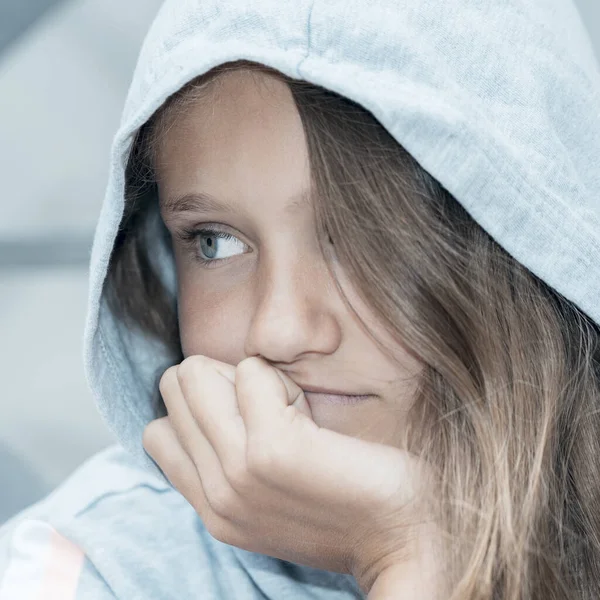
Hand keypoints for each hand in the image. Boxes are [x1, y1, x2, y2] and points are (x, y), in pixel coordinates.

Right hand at [143, 355, 435, 593]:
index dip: (202, 407)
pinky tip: (310, 412)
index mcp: (211, 506)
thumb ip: (228, 458)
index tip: (248, 419)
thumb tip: (211, 392)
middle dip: (220, 381)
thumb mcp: (268, 495)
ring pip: (196, 373)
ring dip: (246, 377)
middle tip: (270, 407)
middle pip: (174, 387)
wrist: (405, 535)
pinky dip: (280, 377)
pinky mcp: (272, 450)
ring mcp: (237, 472)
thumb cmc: (345, 503)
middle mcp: (214, 493)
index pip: (159, 430)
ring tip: (290, 409)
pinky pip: (252, 371)